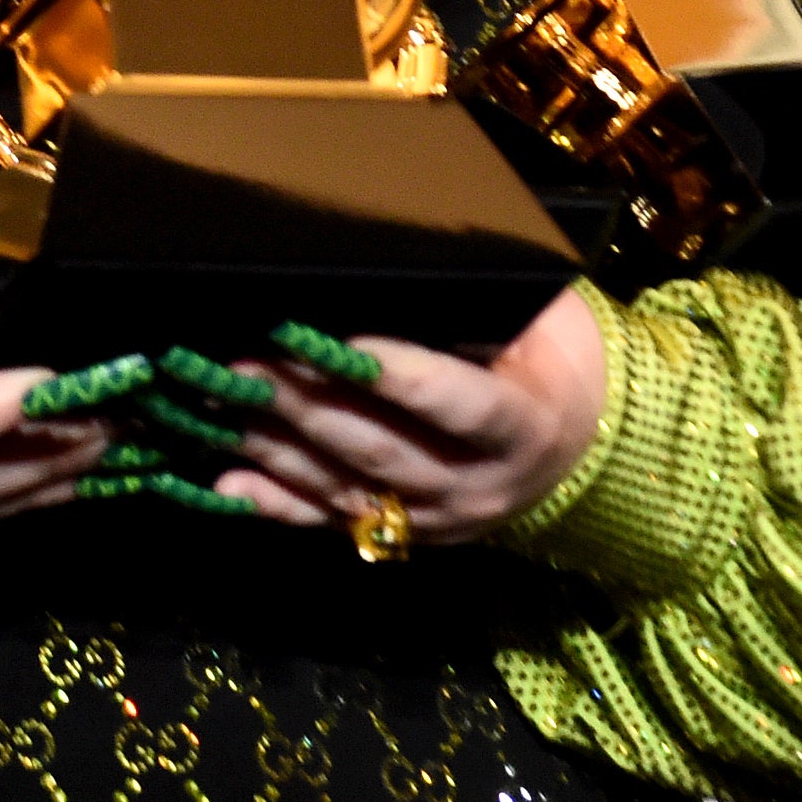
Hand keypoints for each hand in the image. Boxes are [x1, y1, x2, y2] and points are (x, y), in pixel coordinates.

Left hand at [214, 286, 607, 543]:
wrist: (584, 440)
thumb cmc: (550, 352)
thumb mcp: (539, 320)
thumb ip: (480, 306)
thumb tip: (398, 267)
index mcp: (523, 425)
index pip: (456, 402)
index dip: (398, 375)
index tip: (337, 343)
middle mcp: (477, 485)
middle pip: (382, 447)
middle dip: (307, 403)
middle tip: (244, 360)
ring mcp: (436, 519)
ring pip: (347, 486)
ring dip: (276, 445)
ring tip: (217, 401)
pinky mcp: (401, 533)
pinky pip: (331, 521)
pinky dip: (275, 503)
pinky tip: (226, 484)